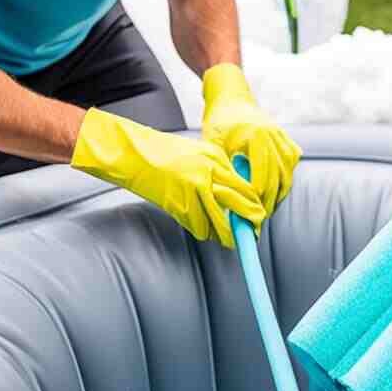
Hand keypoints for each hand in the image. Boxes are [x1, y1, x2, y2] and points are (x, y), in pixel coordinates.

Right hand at [71, 108, 264, 247]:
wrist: (133, 154)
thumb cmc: (167, 153)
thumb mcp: (201, 154)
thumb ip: (222, 170)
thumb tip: (242, 193)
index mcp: (214, 161)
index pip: (245, 189)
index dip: (255, 208)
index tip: (258, 220)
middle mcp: (205, 176)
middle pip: (237, 207)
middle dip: (246, 225)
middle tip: (250, 235)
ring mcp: (191, 192)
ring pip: (218, 224)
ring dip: (223, 234)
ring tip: (226, 237)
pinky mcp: (177, 206)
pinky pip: (198, 227)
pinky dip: (204, 231)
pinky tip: (205, 229)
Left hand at [201, 63, 300, 217]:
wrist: (231, 99)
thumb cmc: (218, 124)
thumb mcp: (216, 147)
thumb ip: (228, 172)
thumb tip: (234, 201)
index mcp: (255, 137)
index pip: (262, 178)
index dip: (258, 200)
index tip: (252, 215)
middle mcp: (273, 136)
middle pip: (278, 179)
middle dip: (269, 201)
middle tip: (260, 217)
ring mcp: (283, 137)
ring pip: (288, 174)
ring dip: (279, 192)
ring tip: (268, 206)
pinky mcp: (288, 140)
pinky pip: (291, 164)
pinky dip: (285, 178)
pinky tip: (275, 188)